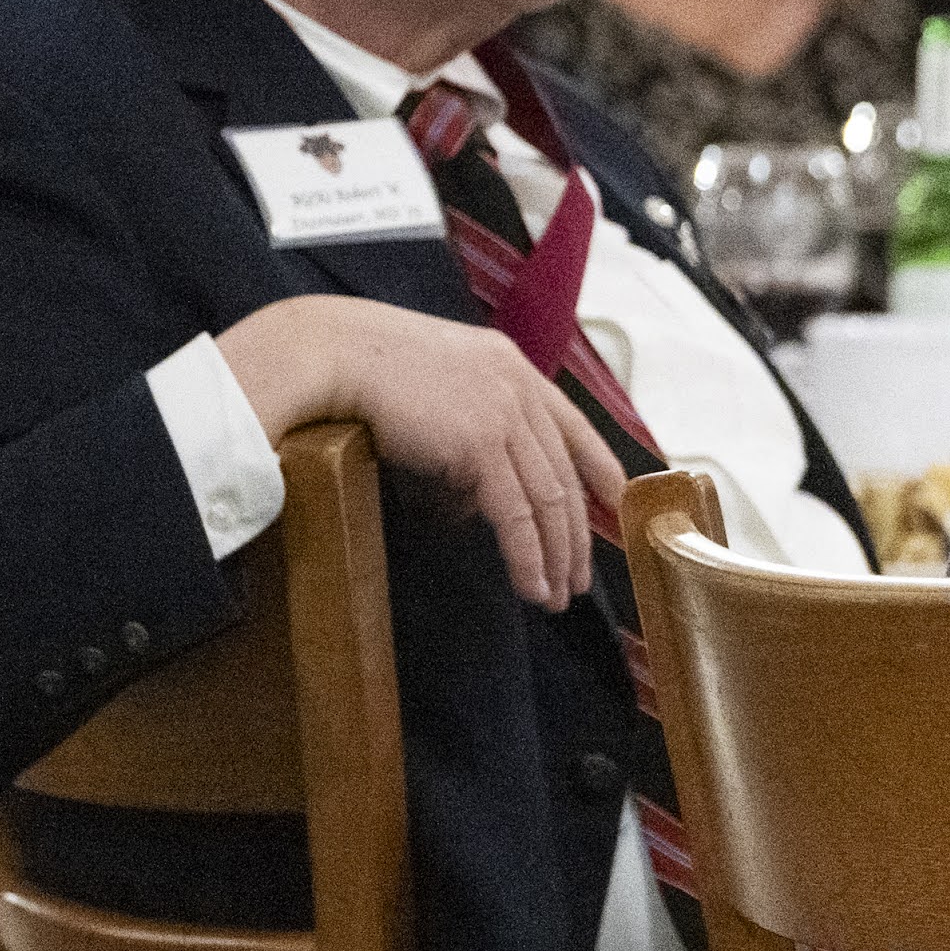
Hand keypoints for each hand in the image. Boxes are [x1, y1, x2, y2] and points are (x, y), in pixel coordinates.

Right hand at [216, 294, 621, 607]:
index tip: (617, 501)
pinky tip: (533, 585)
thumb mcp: (435, 393)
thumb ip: (467, 437)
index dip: (600, 467)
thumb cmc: (364, 373)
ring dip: (556, 556)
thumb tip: (473, 506)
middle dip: (576, 535)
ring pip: (548, 500)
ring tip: (556, 597)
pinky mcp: (481, 444)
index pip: (573, 424)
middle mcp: (519, 388)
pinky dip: (527, 555)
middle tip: (579, 578)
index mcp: (512, 368)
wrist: (332, 353)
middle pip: (563, 475)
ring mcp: (505, 414)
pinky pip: (516, 513)